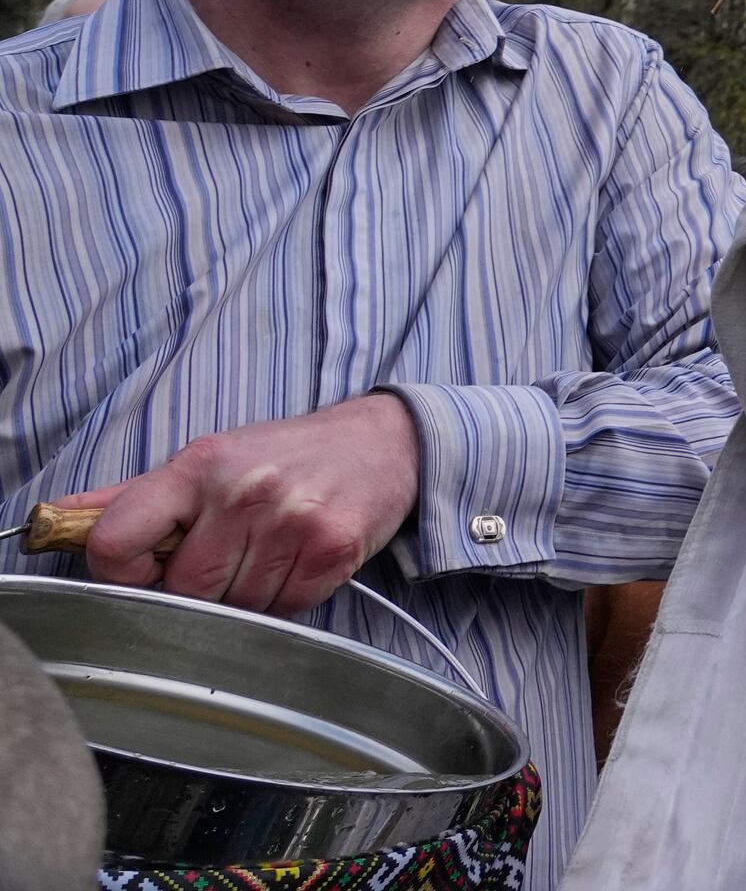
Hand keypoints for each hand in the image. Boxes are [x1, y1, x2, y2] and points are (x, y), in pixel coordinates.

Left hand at [57, 393, 419, 616]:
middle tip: (228, 558)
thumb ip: (133, 496)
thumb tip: (58, 518)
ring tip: (269, 555)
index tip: (148, 571)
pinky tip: (298, 563)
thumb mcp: (207, 459)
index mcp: (199, 466)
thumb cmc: (285, 455)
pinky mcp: (332, 548)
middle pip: (184, 588)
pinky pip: (286, 608)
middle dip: (200, 588)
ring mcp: (291, 521)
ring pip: (237, 606)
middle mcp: (244, 491)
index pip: (115, 542)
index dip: (123, 573)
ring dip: (248, 597)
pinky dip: (288, 598)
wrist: (383, 441)